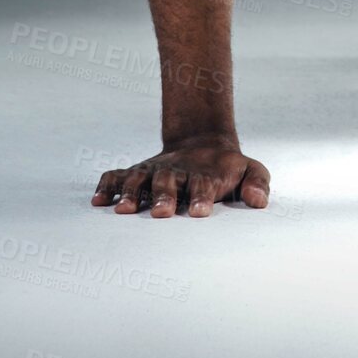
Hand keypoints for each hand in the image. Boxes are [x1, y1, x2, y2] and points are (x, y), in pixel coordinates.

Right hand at [91, 133, 270, 218]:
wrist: (203, 144)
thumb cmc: (228, 169)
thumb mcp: (250, 170)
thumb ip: (258, 183)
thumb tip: (259, 201)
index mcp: (204, 175)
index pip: (203, 186)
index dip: (201, 197)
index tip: (199, 212)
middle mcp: (176, 173)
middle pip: (168, 182)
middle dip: (163, 197)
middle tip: (161, 214)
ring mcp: (154, 171)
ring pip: (139, 179)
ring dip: (131, 193)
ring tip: (123, 211)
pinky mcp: (137, 172)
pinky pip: (117, 175)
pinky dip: (107, 185)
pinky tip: (98, 201)